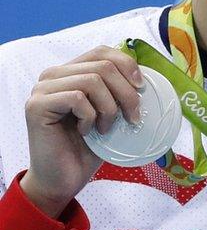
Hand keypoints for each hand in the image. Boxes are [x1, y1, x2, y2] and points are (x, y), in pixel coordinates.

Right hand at [21, 45, 142, 216]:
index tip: (142, 87)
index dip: (127, 65)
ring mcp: (42, 89)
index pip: (103, 51)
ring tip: (105, 129)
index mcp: (71, 72)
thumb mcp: (111, 114)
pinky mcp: (36, 105)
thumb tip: (148, 77)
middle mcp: (53, 75)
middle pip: (103, 65)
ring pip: (92, 80)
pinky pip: (77, 98)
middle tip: (132, 119)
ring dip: (109, 108)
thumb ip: (119, 92)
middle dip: (127, 93)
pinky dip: (90, 117)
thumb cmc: (89, 147)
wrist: (64, 178)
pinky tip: (86, 132)